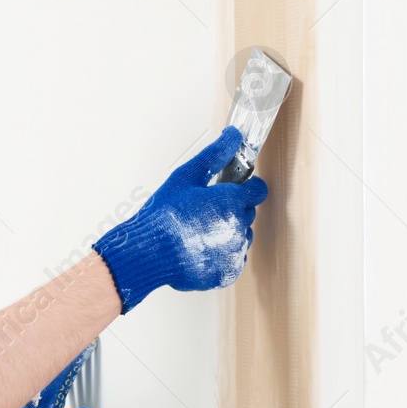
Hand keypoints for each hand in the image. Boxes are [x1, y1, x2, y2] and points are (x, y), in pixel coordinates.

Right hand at [90, 125, 269, 312]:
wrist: (147, 253)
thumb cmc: (163, 215)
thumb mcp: (186, 176)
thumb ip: (215, 154)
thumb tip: (234, 135)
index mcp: (232, 201)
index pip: (259, 190)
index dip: (246, 187)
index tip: (231, 188)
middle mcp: (239, 228)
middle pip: (248, 212)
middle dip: (232, 208)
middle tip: (205, 209)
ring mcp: (234, 252)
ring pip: (241, 235)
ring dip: (227, 230)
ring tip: (199, 229)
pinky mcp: (228, 272)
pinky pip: (233, 257)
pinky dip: (221, 252)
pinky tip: (200, 246)